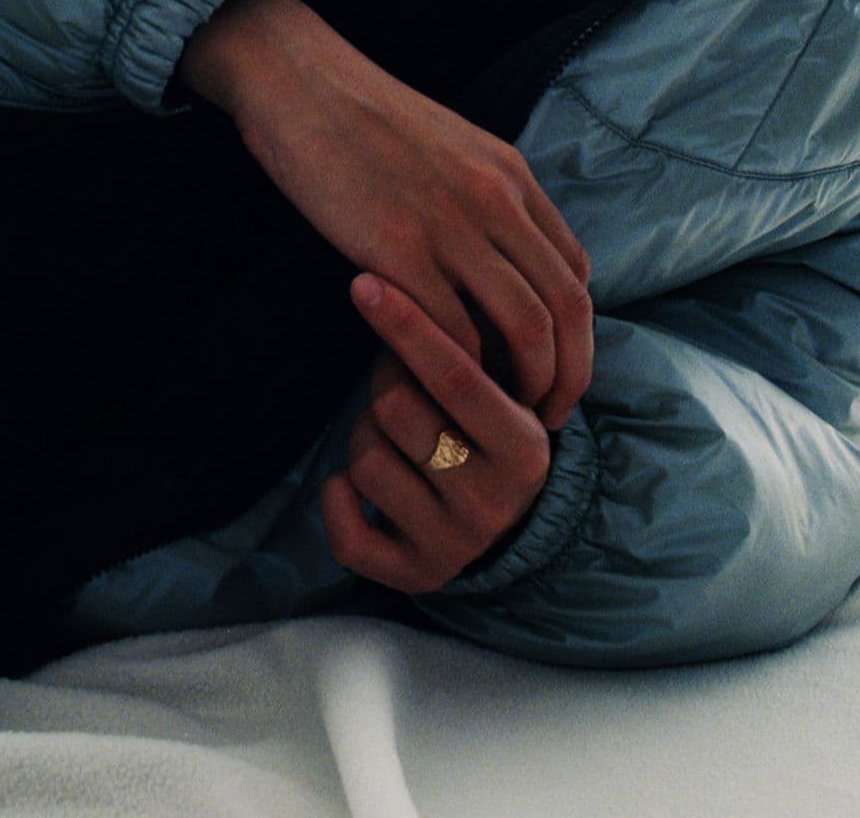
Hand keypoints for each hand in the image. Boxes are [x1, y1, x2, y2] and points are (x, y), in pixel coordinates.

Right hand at [177, 0, 590, 427]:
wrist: (298, 79)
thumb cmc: (357, 116)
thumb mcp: (446, 146)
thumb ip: (480, 198)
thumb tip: (491, 260)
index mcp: (509, 174)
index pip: (574, 271)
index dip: (576, 335)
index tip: (554, 371)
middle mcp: (496, 199)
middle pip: (565, 308)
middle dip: (565, 375)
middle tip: (543, 417)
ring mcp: (450, 223)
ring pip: (523, 326)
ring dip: (520, 384)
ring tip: (498, 415)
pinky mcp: (397, 248)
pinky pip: (450, 330)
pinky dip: (455, 370)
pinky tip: (437, 387)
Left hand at [320, 274, 553, 593]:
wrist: (513, 525)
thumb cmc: (488, 433)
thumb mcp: (499, 392)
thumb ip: (465, 348)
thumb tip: (400, 286)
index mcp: (522, 448)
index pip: (455, 375)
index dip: (406, 325)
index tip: (364, 283)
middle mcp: (492, 502)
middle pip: (396, 410)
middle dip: (385, 386)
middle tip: (400, 388)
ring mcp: (453, 543)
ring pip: (365, 461)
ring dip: (364, 437)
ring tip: (393, 439)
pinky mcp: (415, 576)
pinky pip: (348, 535)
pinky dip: (337, 500)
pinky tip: (350, 485)